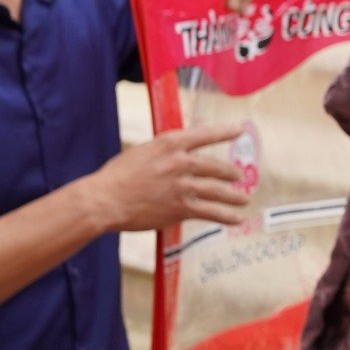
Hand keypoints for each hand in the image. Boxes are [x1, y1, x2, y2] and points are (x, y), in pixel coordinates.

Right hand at [84, 124, 252, 233]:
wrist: (105, 200)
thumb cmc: (117, 176)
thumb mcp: (143, 152)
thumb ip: (165, 151)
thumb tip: (181, 153)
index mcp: (170, 142)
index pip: (205, 134)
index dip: (225, 131)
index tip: (239, 130)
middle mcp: (181, 162)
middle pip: (216, 166)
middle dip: (231, 173)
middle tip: (239, 175)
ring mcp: (183, 186)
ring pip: (218, 190)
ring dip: (235, 196)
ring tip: (244, 199)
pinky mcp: (181, 208)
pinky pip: (211, 212)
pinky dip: (227, 216)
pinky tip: (237, 219)